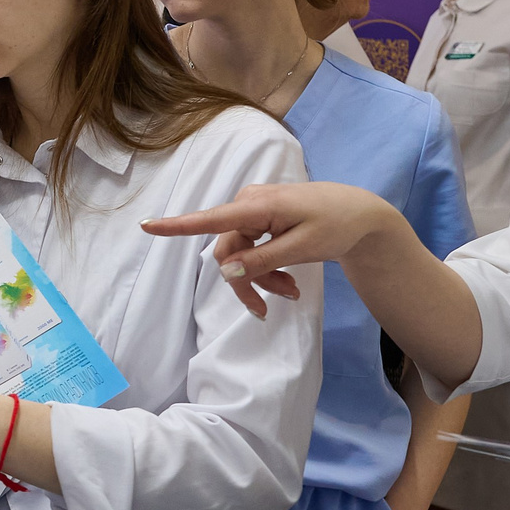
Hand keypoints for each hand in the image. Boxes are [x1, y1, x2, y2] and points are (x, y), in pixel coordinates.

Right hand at [140, 180, 401, 317]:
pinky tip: (288, 282)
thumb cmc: (335, 225)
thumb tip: (225, 273)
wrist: (362, 215)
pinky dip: (266, 268)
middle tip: (274, 306)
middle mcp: (249, 204)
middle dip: (248, 281)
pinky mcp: (262, 218)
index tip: (146, 226)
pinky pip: (251, 248)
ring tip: (290, 294)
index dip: (176, 226)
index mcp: (257, 206)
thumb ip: (262, 260)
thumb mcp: (302, 248)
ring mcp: (254, 210)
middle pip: (228, 251)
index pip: (210, 219)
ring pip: (239, 254)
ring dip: (260, 278)